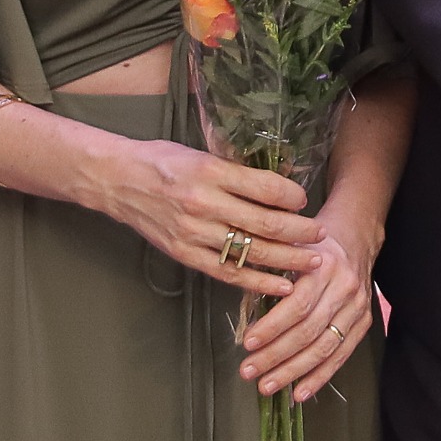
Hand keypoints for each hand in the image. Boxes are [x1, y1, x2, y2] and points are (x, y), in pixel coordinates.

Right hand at [70, 133, 319, 297]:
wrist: (118, 180)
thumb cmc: (164, 161)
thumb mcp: (202, 154)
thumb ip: (238, 172)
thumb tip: (282, 188)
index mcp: (210, 172)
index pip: (266, 188)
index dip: (293, 197)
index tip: (305, 200)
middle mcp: (203, 204)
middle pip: (264, 223)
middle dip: (300, 232)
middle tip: (322, 235)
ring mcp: (192, 232)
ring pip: (250, 251)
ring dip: (287, 259)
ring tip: (313, 263)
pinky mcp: (184, 254)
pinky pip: (228, 272)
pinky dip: (258, 281)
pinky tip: (282, 286)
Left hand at [241, 202, 381, 400]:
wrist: (355, 238)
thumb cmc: (313, 245)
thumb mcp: (289, 247)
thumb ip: (269, 274)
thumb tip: (244, 311)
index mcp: (323, 267)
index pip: (296, 305)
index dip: (272, 328)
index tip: (247, 344)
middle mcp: (344, 288)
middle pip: (308, 331)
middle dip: (276, 356)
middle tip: (249, 372)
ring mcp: (357, 307)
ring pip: (324, 348)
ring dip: (293, 372)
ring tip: (268, 385)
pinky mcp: (364, 322)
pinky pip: (341, 355)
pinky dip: (319, 377)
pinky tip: (299, 392)